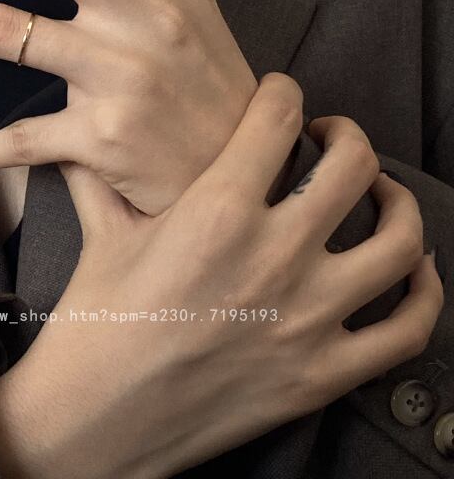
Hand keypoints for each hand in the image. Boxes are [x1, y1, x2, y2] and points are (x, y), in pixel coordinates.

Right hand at [0, 74, 442, 478]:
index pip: (277, 119)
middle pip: (352, 165)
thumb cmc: (97, 321)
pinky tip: (411, 271)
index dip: (284, 92)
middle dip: (345, 136)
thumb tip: (86, 137)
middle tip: (330, 138)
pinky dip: (422, 292)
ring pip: (399, 241)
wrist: (99, 415)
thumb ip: (101, 173)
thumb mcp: (102, 235)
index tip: (280, 93)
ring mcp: (307, 318)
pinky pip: (406, 328)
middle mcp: (273, 256)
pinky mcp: (322, 374)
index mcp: (217, 212)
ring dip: (398, 205)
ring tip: (382, 194)